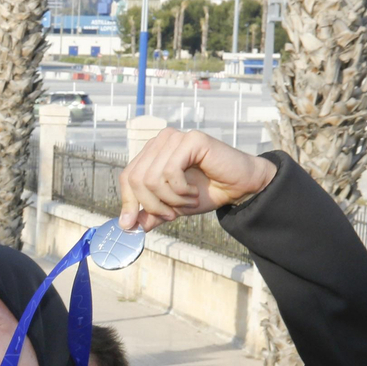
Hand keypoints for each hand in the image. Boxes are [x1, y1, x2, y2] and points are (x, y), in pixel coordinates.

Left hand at [117, 128, 276, 231]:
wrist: (240, 187)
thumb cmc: (207, 191)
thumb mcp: (171, 206)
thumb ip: (150, 214)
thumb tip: (126, 227)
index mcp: (152, 153)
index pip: (127, 177)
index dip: (128, 202)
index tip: (129, 225)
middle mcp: (160, 141)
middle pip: (136, 179)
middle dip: (152, 204)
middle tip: (171, 214)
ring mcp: (175, 138)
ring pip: (152, 178)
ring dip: (171, 199)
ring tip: (188, 200)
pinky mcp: (191, 140)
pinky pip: (171, 171)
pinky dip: (181, 190)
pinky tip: (194, 191)